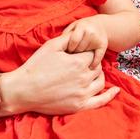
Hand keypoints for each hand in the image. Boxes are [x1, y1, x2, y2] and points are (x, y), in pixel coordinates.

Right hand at [0, 34, 118, 114]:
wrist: (23, 90)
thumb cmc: (36, 66)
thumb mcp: (51, 46)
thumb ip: (68, 38)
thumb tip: (79, 33)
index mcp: (78, 62)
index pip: (92, 54)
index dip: (86, 52)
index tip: (79, 53)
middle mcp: (83, 78)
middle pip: (97, 67)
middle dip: (92, 63)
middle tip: (81, 63)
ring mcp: (82, 93)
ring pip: (100, 82)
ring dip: (98, 75)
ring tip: (90, 72)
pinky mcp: (79, 106)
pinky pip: (100, 101)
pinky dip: (109, 95)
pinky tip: (115, 90)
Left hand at [62, 16, 107, 67]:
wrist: (99, 25)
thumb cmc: (81, 28)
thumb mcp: (73, 27)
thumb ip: (65, 35)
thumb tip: (58, 49)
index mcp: (82, 26)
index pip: (74, 41)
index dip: (69, 48)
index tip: (67, 52)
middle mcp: (91, 32)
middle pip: (80, 48)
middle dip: (75, 53)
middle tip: (73, 56)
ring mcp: (97, 39)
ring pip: (87, 54)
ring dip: (82, 58)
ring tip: (79, 57)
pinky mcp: (103, 45)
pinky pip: (97, 58)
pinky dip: (93, 64)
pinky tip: (89, 67)